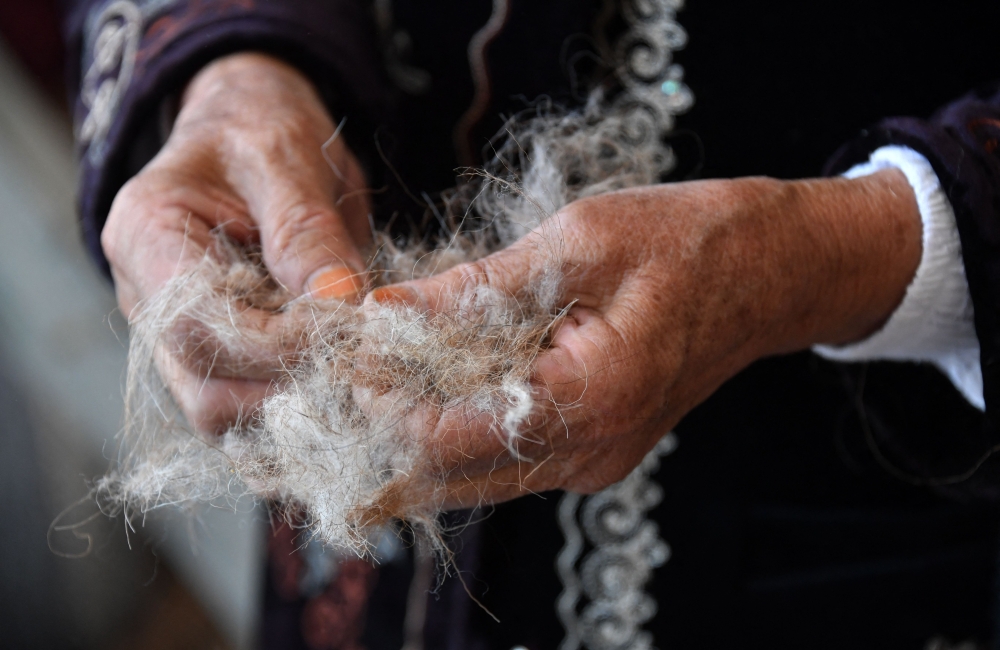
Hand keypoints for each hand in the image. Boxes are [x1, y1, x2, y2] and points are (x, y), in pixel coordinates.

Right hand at [103, 52, 370, 432]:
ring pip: (227, 419)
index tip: (346, 331)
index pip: (194, 325)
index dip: (274, 343)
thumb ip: (307, 232)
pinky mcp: (220, 362)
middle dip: (293, 388)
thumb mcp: (287, 158)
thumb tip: (340, 305)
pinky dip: (300, 418)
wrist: (252, 134)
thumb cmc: (262, 131)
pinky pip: (250, 418)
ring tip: (360, 377)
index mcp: (146, 236)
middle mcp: (149, 303)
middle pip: (205, 391)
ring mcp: (180, 342)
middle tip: (365, 365)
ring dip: (299, 412)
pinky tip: (347, 397)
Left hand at [362, 171, 921, 505]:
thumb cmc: (686, 242)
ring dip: (413, 434)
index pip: (447, 437)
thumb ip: (477, 288)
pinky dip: (455, 429)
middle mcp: (589, 453)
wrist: (769, 271)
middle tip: (339, 378)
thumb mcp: (576, 242)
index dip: (381, 403)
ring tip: (372, 378)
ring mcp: (592, 460)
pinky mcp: (590, 449)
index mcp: (591, 402)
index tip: (341, 358)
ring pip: (470, 475)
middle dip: (383, 430)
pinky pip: (503, 457)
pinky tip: (430, 384)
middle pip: (450, 474)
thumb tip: (385, 311)